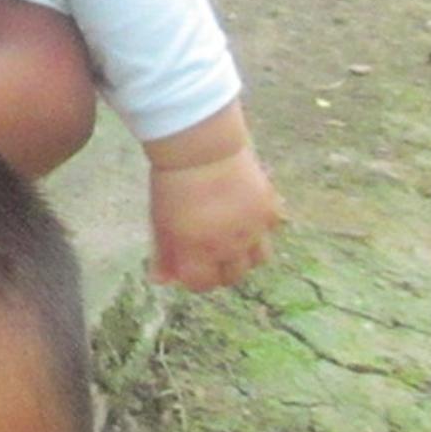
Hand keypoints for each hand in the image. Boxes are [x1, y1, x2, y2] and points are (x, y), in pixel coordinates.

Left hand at [147, 142, 278, 291]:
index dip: (196, 278)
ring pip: (258, 259)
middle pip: (232, 276)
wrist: (200, 146)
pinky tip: (247, 213)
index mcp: (196, 253)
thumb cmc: (172, 184)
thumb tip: (161, 280)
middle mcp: (228, 248)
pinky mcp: (268, 211)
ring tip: (234, 237)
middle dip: (221, 269)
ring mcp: (252, 230)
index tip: (191, 265)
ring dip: (246, 254)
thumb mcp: (160, 222)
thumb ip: (163, 254)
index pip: (202, 285)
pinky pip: (271, 230)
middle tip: (212, 251)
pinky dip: (261, 227)